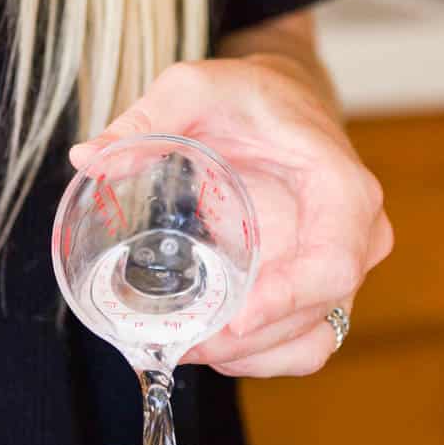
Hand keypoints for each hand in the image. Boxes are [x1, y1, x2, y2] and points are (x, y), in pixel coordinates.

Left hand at [70, 53, 392, 377]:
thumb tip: (87, 158)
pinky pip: (301, 344)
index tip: (233, 319)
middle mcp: (356, 237)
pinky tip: (210, 348)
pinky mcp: (316, 289)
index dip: (286, 301)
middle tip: (180, 342)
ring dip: (250, 358)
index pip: (333, 263)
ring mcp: (342, 270)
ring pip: (311, 342)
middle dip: (248, 342)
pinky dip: (258, 358)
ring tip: (185, 347)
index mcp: (342, 189)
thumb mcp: (196, 86)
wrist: (283, 102)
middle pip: (317, 313)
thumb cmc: (249, 95)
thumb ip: (147, 117)